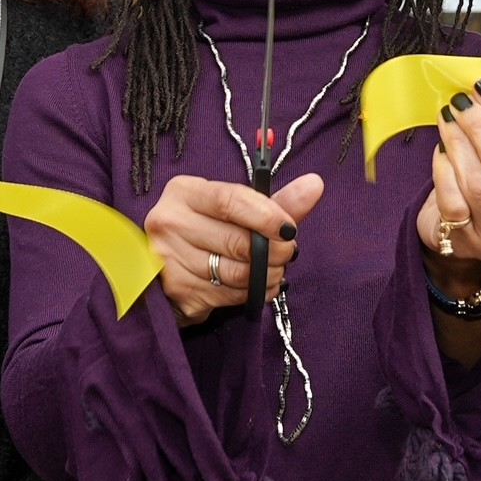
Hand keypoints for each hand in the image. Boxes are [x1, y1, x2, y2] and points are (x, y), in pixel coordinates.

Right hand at [145, 172, 325, 327]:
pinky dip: (253, 293)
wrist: (166, 268)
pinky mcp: (178, 292)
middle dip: (273, 251)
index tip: (290, 229)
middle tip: (288, 252)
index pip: (229, 201)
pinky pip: (228, 295)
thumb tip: (314, 185)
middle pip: (236, 240)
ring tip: (275, 270)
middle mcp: (169, 223)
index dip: (266, 216)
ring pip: (235, 272)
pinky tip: (259, 285)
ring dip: (267, 275)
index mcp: (184, 192)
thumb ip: (276, 202)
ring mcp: (169, 260)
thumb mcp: (235, 210)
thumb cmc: (206, 230)